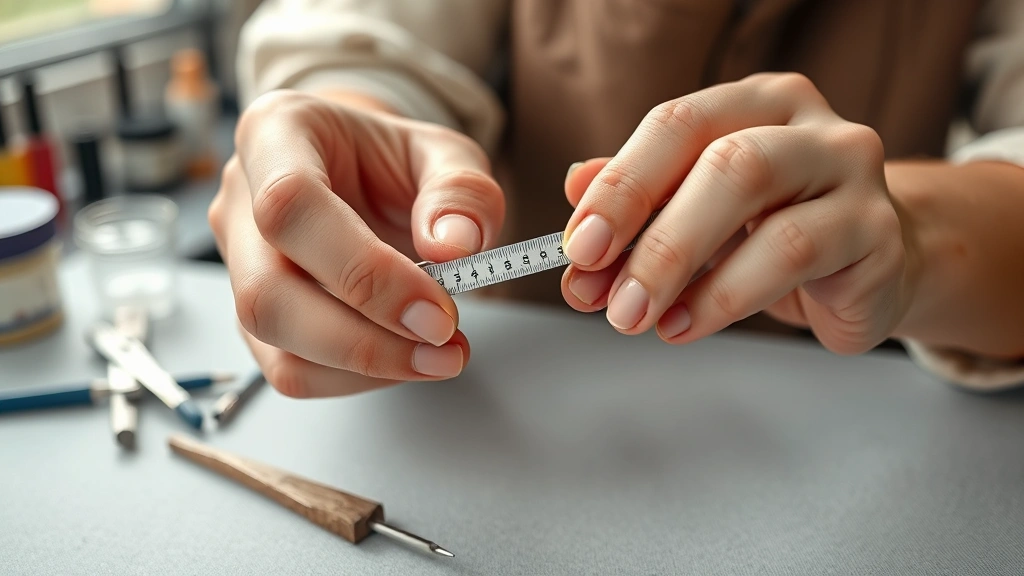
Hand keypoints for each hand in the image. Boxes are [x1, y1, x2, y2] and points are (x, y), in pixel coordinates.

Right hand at [209, 89, 504, 396]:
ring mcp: (238, 265)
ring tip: (440, 354)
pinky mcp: (255, 318)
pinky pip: (291, 368)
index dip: (364, 270)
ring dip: (366, 366)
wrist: (363, 177)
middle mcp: (239, 202)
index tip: (436, 309)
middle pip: (267, 293)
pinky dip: (358, 377)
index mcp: (275, 135)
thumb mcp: (444, 153)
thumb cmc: (393, 160)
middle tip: (445, 343)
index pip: (290, 206)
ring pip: (275, 342)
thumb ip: (461, 190)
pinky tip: (407, 357)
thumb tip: (456, 246)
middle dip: (363, 338)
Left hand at [560, 72, 914, 353]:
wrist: (872, 266)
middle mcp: (808, 125)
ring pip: (763, 212)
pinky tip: (684, 325)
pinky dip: (726, 298)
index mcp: (754, 103)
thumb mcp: (697, 207)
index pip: (676, 125)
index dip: (621, 186)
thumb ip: (641, 198)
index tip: (577, 247)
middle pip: (723, 163)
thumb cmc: (774, 228)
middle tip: (599, 293)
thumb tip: (576, 188)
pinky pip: (796, 260)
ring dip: (684, 272)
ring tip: (637, 317)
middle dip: (650, 237)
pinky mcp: (877, 234)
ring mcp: (854, 175)